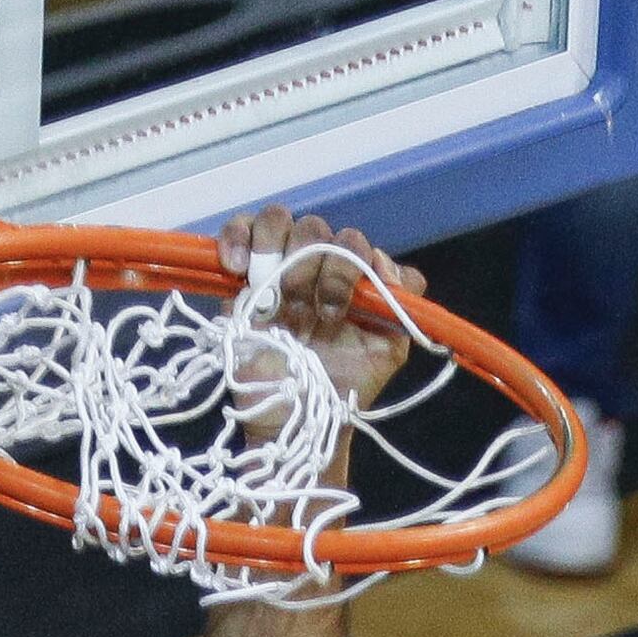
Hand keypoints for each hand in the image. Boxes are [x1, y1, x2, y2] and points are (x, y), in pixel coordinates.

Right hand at [215, 203, 421, 419]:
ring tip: (277, 300)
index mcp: (351, 276)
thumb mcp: (387, 352)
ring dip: (279, 253)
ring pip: (278, 219)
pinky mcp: (241, 275)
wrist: (297, 416)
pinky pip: (238, 230)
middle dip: (315, 269)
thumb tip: (383, 265)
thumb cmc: (342, 384)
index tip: (343, 307)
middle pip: (315, 228)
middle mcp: (316, 264)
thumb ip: (400, 307)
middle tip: (311, 316)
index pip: (353, 241)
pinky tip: (239, 268)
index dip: (349, 266)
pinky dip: (237, 238)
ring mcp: (278, 265)